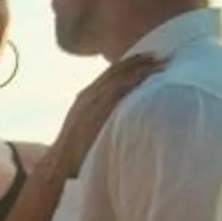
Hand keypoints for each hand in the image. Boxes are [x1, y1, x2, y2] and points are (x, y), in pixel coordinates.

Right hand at [43, 52, 164, 178]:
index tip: (145, 59)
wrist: (60, 165)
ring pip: (121, 76)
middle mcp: (89, 94)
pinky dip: (135, 79)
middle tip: (159, 55)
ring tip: (161, 63)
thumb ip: (98, 119)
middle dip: (139, 61)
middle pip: (116, 71)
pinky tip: (150, 76)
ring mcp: (93, 101)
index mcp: (85, 98)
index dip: (128, 65)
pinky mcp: (99, 109)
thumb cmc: (74, 154)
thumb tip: (115, 121)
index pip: (109, 75)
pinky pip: (120, 88)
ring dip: (142, 67)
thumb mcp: (84, 130)